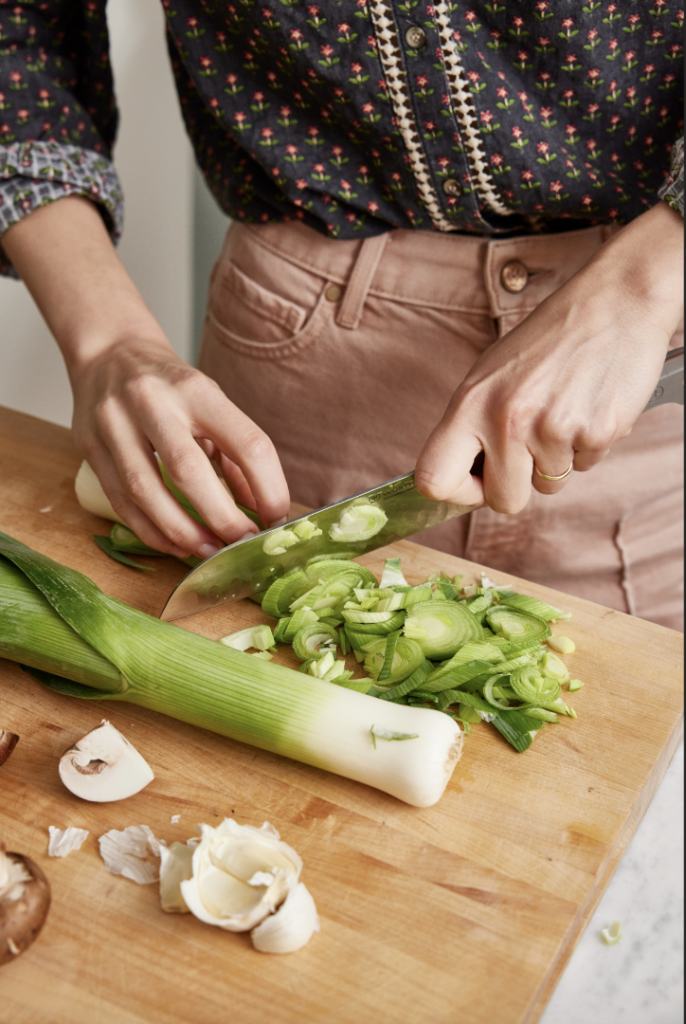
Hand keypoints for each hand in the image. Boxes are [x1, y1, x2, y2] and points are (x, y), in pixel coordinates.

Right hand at [70, 336, 289, 558]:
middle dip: (221, 519)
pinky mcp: (90, 446)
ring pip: (146, 492)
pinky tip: (175, 544)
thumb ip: (237, 456)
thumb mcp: (213, 405)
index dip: (269, 488)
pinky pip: (121, 502)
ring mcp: (114, 423)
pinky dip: (151, 531)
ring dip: (183, 533)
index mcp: (197, 389)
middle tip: (242, 544)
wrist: (109, 353)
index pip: (247, 443)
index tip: (275, 517)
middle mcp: (153, 402)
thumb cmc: (170, 386)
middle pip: (189, 472)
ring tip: (209, 551)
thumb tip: (262, 510)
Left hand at [415, 202, 683, 512]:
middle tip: (529, 451)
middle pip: (503, 501)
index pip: (433, 479)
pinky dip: (587, 446)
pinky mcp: (596, 432)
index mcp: (470, 402)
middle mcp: (506, 418)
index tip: (475, 481)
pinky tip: (587, 407)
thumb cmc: (548, 341)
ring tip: (563, 411)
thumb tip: (458, 480)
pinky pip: (586, 467)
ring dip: (557, 460)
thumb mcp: (490, 374)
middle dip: (518, 485)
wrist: (615, 303)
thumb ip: (470, 426)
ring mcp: (552, 428)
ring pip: (549, 486)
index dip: (456, 492)